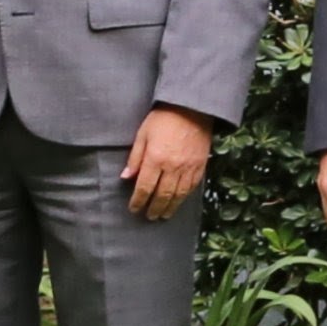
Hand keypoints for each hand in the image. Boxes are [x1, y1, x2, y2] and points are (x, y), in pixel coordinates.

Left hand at [125, 107, 212, 221]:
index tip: (134, 209)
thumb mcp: (142, 135)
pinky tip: (180, 201)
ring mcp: (189, 167)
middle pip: (163, 195)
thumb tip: (126, 177)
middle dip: (155, 208)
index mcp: (155, 159)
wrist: (192, 109)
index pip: (145, 187)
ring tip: (164, 215)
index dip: (138, 201)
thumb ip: (135, 158)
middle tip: (149, 217)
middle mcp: (173, 166)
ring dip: (171, 207)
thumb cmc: (163, 119)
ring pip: (179, 194)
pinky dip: (185, 196)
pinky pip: (193, 186)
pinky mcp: (200, 165)